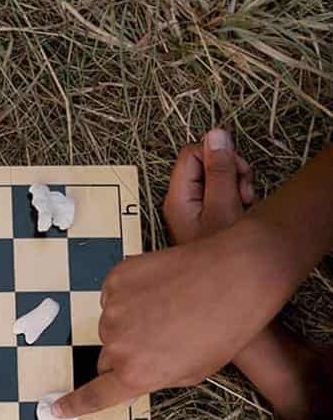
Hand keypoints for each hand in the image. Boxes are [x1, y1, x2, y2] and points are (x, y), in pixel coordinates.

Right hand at [53, 133, 288, 419]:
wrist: (236, 274)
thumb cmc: (226, 329)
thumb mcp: (194, 371)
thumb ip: (154, 377)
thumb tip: (132, 374)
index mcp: (136, 375)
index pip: (94, 396)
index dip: (73, 404)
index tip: (57, 408)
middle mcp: (117, 345)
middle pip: (106, 357)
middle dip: (123, 354)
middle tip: (156, 339)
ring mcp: (113, 309)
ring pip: (111, 323)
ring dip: (129, 321)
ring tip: (167, 307)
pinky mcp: (116, 279)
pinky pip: (113, 294)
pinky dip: (129, 294)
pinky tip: (160, 288)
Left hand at [163, 129, 254, 243]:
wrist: (222, 284)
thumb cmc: (219, 253)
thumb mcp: (225, 207)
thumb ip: (220, 171)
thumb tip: (214, 136)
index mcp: (177, 198)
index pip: (191, 153)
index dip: (217, 154)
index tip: (234, 171)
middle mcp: (179, 203)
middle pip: (204, 164)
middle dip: (230, 172)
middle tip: (242, 192)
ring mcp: (190, 211)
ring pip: (215, 180)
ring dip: (235, 186)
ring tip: (242, 205)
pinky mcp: (202, 218)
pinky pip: (218, 196)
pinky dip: (234, 199)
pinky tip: (239, 214)